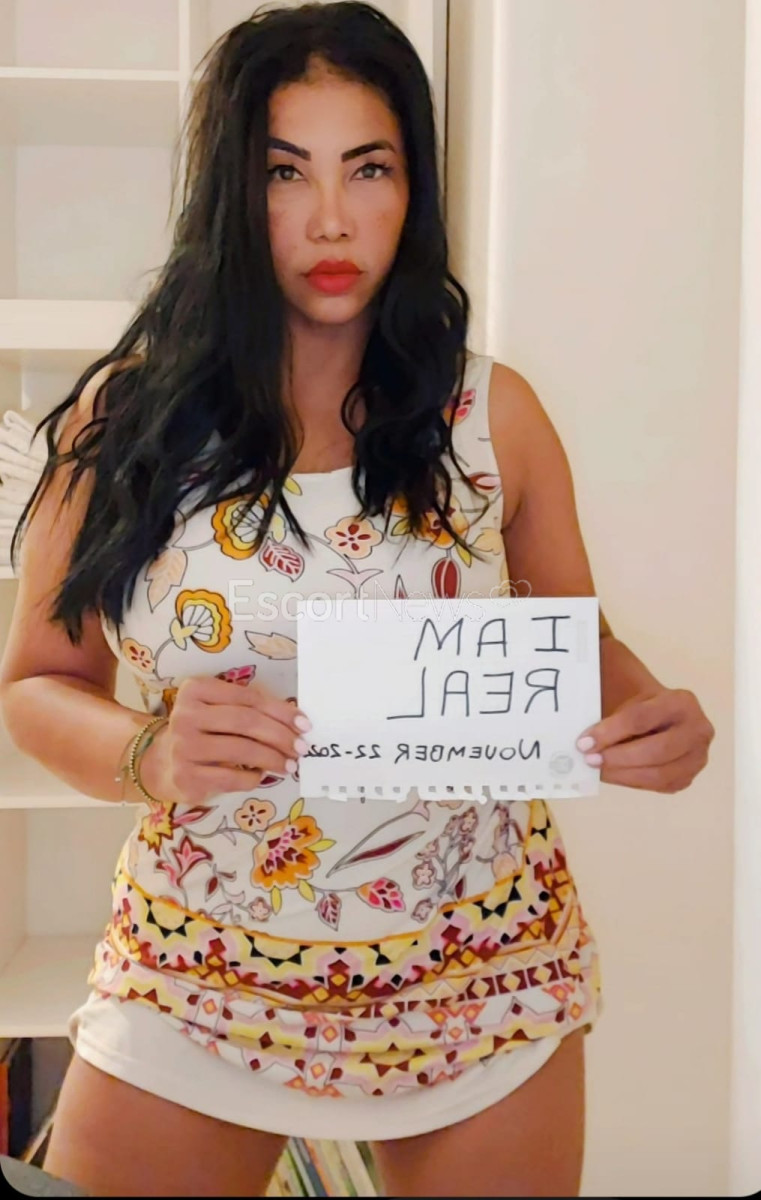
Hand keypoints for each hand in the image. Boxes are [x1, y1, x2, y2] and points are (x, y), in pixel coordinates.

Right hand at [140, 676, 311, 805]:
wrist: (158, 764)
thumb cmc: (200, 732)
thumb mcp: (217, 710)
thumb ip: (248, 709)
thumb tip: (295, 721)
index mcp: (196, 690)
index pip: (248, 698)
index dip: (280, 711)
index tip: (304, 724)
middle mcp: (185, 715)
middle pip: (246, 722)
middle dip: (280, 736)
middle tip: (301, 747)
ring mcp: (183, 747)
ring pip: (242, 751)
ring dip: (273, 758)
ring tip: (290, 765)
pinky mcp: (186, 777)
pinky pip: (232, 778)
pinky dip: (253, 778)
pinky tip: (261, 776)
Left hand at [576, 687, 714, 793]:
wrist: (658, 714)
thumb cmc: (637, 702)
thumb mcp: (624, 691)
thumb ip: (605, 704)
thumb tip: (583, 736)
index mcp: (681, 702)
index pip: (641, 718)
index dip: (610, 732)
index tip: (583, 742)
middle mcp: (698, 730)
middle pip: (656, 750)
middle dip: (619, 758)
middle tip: (590, 759)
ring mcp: (697, 757)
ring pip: (659, 774)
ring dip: (623, 774)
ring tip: (598, 769)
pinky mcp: (687, 776)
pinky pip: (659, 786)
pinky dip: (632, 782)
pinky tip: (613, 774)